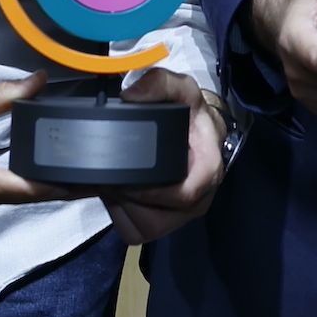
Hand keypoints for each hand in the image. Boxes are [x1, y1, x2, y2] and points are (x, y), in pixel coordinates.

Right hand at [0, 78, 62, 215]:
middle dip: (47, 191)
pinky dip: (10, 194)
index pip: (4, 186)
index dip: (39, 188)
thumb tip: (39, 82)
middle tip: (83, 182)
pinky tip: (28, 183)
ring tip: (63, 181)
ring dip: (30, 194)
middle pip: (8, 199)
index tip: (70, 184)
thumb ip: (0, 96)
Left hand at [97, 70, 228, 244]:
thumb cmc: (190, 114)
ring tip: (112, 182)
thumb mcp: (180, 89)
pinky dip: (121, 217)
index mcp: (207, 171)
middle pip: (157, 218)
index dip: (152, 192)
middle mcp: (197, 200)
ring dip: (122, 209)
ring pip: (143, 228)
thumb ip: (158, 83)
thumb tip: (130, 94)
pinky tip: (116, 194)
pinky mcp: (163, 224)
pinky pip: (136, 232)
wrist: (197, 133)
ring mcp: (180, 216)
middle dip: (128, 199)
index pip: (183, 195)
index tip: (124, 178)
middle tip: (108, 175)